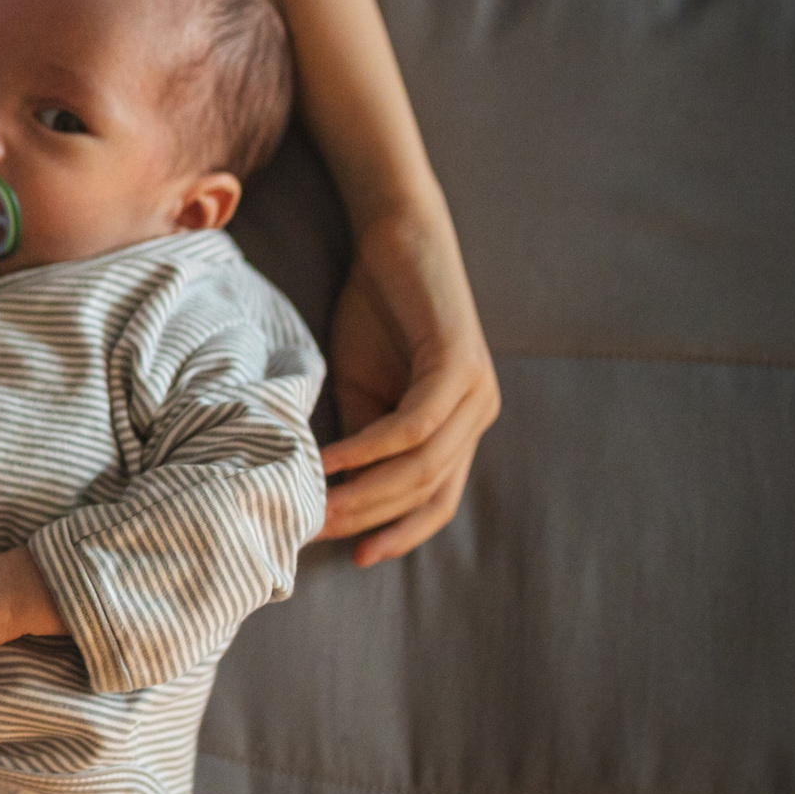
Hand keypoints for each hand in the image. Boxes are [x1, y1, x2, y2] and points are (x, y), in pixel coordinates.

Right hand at [319, 206, 500, 564]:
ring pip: (422, 466)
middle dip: (369, 518)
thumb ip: (363, 438)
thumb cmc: (377, 309)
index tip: (354, 556)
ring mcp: (475, 391)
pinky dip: (370, 450)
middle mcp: (479, 413)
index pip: (437, 500)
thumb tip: (333, 494)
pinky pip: (415, 425)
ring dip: (366, 492)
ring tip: (317, 505)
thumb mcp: (363, 387)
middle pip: (427, 491)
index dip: (399, 533)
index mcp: (461, 425)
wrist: (396, 237)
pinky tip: (332, 461)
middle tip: (314, 532)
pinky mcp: (458, 363)